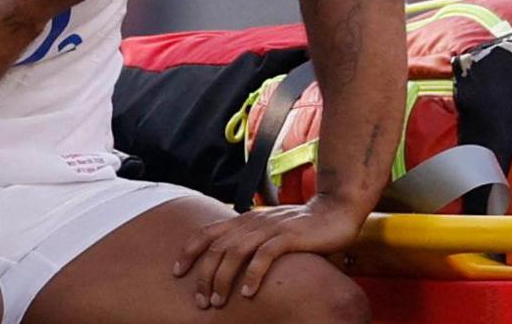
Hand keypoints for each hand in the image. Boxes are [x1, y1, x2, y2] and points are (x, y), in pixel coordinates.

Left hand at [172, 196, 365, 308]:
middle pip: (217, 247)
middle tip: (199, 300)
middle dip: (204, 275)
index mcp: (244, 220)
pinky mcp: (289, 236)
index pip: (208, 233)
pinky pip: (265, 256)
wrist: (334, 210)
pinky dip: (253, 274)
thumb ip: (251, 242)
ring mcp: (270, 228)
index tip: (176, 272)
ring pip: (236, 252)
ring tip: (216, 301)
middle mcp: (252, 222)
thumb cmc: (300, 226)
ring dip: (222, 279)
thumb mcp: (269, 231)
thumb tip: (231, 264)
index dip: (189, 251)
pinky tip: (247, 293)